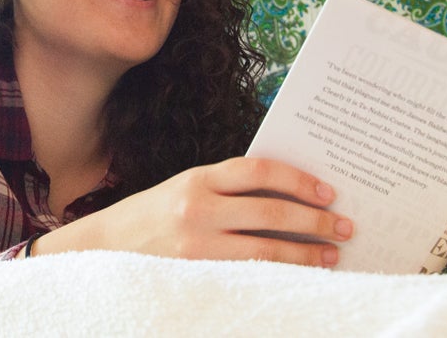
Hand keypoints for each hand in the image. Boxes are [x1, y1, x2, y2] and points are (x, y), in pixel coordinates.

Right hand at [32, 157, 352, 266]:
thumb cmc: (152, 218)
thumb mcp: (184, 190)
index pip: (258, 170)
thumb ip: (227, 190)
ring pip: (266, 249)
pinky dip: (281, 274)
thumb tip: (290, 195)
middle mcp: (196, 208)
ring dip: (306, 253)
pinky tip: (301, 276)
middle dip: (315, 220)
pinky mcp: (195, 274)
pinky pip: (250, 274)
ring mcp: (195, 245)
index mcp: (196, 178)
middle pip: (271, 211)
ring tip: (333, 255)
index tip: (327, 191)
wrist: (101, 250)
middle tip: (344, 226)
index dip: (298, 179)